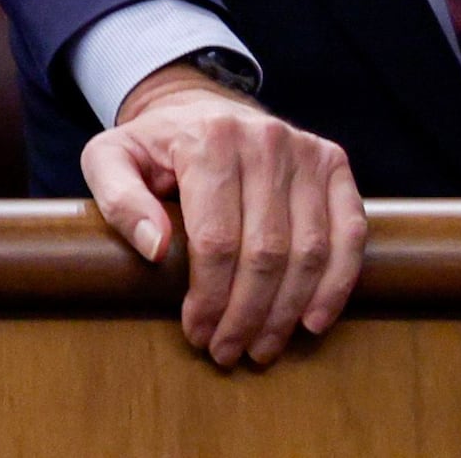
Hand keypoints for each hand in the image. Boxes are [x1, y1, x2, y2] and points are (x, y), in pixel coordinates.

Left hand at [83, 71, 362, 370]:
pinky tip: (312, 320)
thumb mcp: (111, 160)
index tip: (197, 333)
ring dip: (288, 311)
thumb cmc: (154, 147)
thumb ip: (119, 199)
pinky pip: (349, 233)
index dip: (210, 297)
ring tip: (263, 346)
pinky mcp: (334, 163)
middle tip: (228, 351)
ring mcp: (306, 150)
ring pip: (309, 250)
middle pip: (266, 251)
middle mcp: (265, 139)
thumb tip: (155, 249)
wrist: (202, 110)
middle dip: (246, 314)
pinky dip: (337, 283)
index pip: (216, 239)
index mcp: (209, 138)